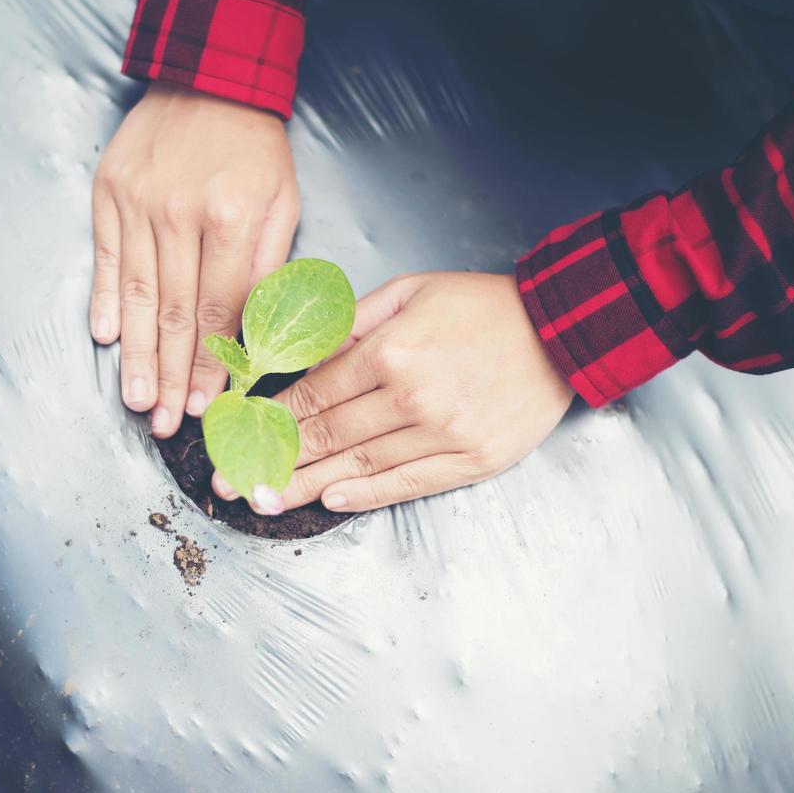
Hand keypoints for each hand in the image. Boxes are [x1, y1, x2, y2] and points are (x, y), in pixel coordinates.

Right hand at [91, 82, 298, 437]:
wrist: (208, 76)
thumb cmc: (254, 147)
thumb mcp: (284, 202)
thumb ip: (269, 268)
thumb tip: (255, 336)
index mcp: (232, 218)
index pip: (220, 310)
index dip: (213, 364)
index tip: (208, 404)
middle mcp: (180, 214)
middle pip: (176, 314)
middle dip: (172, 377)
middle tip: (167, 424)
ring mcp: (138, 203)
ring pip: (139, 296)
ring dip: (138, 356)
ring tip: (138, 399)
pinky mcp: (109, 192)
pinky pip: (107, 259)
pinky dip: (108, 302)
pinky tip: (109, 339)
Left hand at [215, 272, 573, 513]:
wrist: (560, 331)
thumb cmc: (481, 306)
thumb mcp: (410, 291)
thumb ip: (352, 323)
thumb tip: (302, 354)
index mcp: (393, 351)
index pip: (316, 393)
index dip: (274, 417)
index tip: (242, 433)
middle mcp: (414, 397)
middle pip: (329, 435)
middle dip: (276, 460)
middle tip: (233, 481)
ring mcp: (444, 434)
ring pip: (361, 466)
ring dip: (309, 486)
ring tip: (269, 500)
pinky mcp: (472, 460)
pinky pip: (407, 483)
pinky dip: (366, 495)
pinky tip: (331, 501)